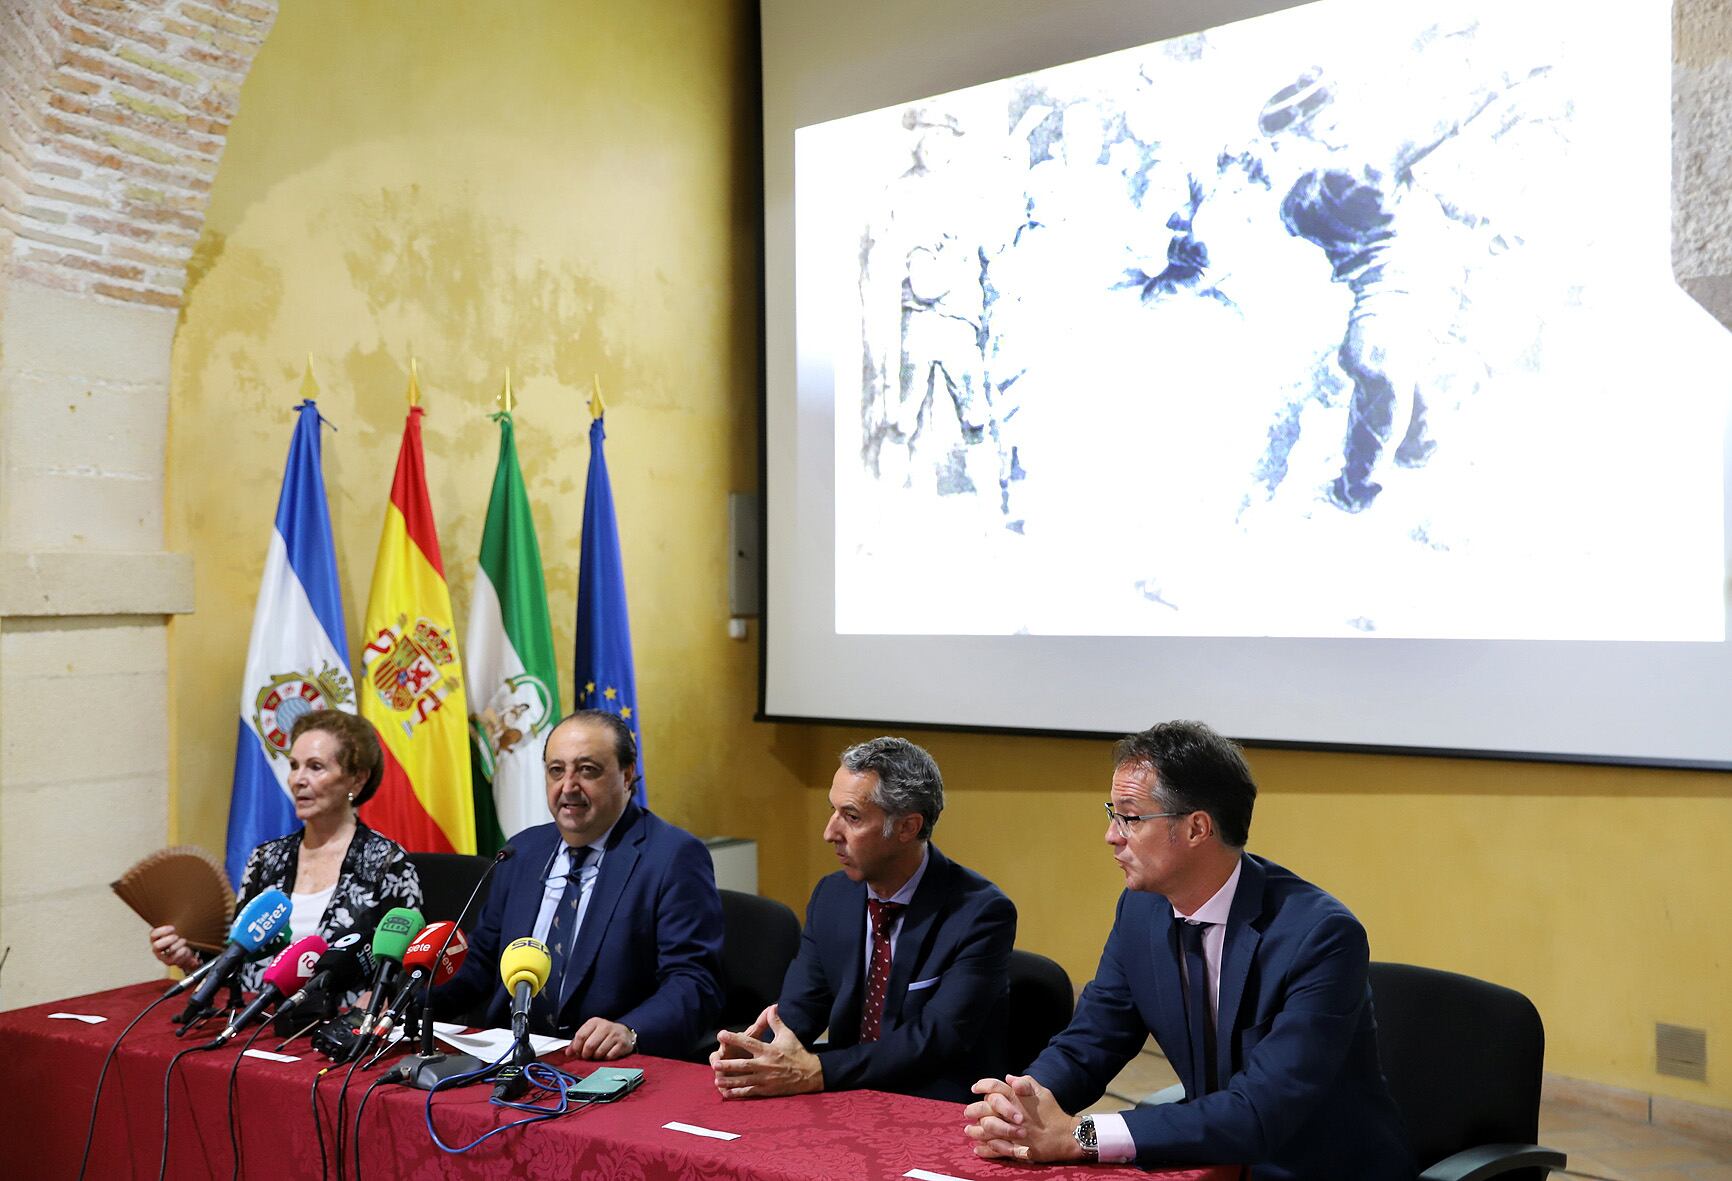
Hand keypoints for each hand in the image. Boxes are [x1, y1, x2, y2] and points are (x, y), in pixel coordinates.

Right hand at [148, 925, 198, 971]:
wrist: (183, 953)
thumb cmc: (176, 939)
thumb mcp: (173, 931)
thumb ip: (172, 926)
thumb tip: (177, 916)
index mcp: (155, 938)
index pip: (153, 934)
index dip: (163, 930)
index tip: (173, 928)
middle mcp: (156, 949)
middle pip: (157, 945)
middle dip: (169, 939)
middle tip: (177, 936)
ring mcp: (162, 957)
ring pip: (169, 951)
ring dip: (178, 944)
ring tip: (183, 941)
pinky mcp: (169, 962)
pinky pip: (175, 958)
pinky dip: (182, 952)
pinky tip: (185, 949)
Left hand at [565, 1017, 635, 1059]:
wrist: (625, 1034)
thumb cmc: (605, 1035)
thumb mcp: (591, 1033)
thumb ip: (578, 1042)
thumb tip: (568, 1052)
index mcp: (594, 1022)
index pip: (580, 1036)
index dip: (577, 1048)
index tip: (577, 1053)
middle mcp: (605, 1026)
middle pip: (589, 1045)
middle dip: (586, 1055)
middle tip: (588, 1056)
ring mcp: (615, 1034)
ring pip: (599, 1052)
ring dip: (596, 1057)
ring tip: (598, 1054)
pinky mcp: (622, 1043)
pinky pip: (609, 1056)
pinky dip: (606, 1059)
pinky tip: (607, 1054)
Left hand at [709, 1005, 822, 1097]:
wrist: (810, 1074)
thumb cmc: (797, 1053)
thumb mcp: (787, 1035)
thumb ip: (776, 1022)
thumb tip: (772, 1007)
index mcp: (768, 1050)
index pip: (749, 1043)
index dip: (734, 1038)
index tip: (721, 1034)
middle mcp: (766, 1065)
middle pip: (744, 1065)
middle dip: (728, 1065)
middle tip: (715, 1063)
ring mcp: (766, 1079)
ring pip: (744, 1080)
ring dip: (730, 1081)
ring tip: (717, 1080)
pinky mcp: (767, 1089)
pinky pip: (750, 1092)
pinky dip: (738, 1093)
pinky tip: (727, 1093)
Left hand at [963, 1074, 1081, 1162]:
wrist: (1066, 1135)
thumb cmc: (1053, 1112)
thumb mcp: (1042, 1092)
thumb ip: (1026, 1083)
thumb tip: (1008, 1078)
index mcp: (1017, 1098)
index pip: (995, 1087)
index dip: (982, 1085)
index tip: (974, 1088)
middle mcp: (1012, 1114)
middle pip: (986, 1109)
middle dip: (973, 1110)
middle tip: (967, 1112)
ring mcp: (1012, 1132)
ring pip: (987, 1130)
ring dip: (975, 1130)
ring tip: (969, 1130)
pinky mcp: (1015, 1148)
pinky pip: (995, 1149)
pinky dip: (985, 1149)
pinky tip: (978, 1148)